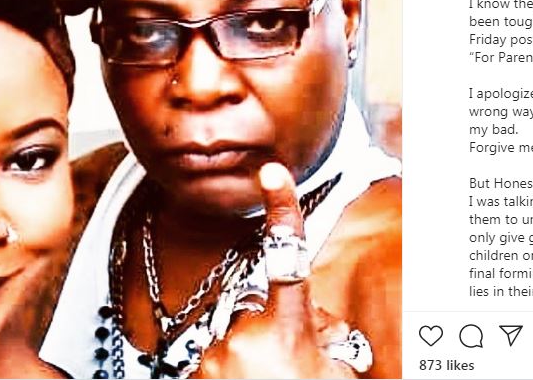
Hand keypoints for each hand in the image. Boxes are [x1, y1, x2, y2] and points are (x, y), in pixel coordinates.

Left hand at [194, 163, 355, 378]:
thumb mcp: (337, 371)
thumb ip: (327, 336)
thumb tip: (317, 320)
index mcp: (285, 332)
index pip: (287, 258)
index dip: (282, 211)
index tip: (272, 173)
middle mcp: (243, 338)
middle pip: (260, 307)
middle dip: (276, 326)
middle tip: (296, 364)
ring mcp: (213, 359)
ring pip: (238, 336)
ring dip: (254, 352)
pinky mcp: (194, 377)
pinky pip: (217, 359)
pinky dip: (232, 370)